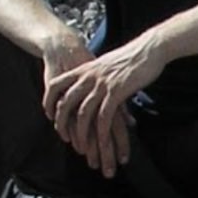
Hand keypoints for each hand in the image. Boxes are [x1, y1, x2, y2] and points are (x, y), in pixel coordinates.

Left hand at [46, 37, 163, 175]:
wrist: (148, 49)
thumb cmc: (131, 58)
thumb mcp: (104, 64)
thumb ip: (95, 75)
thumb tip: (91, 85)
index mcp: (83, 70)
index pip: (56, 85)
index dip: (49, 101)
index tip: (49, 116)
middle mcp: (89, 77)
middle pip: (66, 103)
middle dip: (62, 124)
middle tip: (64, 138)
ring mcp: (102, 85)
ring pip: (84, 113)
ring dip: (83, 134)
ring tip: (84, 148)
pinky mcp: (117, 92)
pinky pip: (104, 115)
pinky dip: (102, 131)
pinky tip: (103, 142)